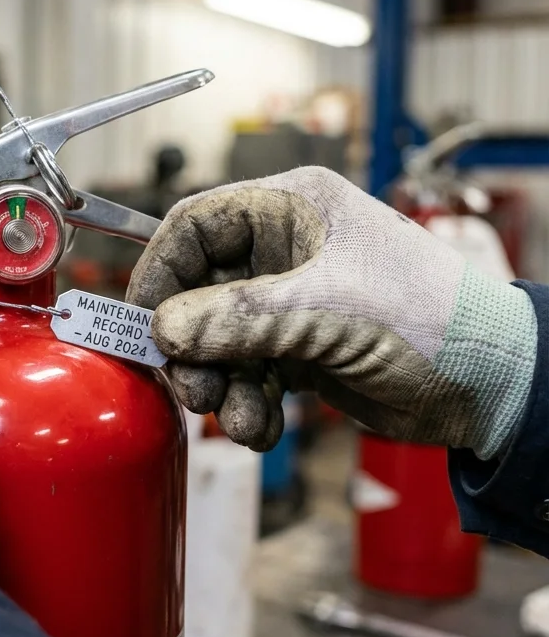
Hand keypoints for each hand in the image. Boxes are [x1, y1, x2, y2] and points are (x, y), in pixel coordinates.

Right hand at [127, 167, 536, 458]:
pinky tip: (261, 427)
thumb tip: (162, 330)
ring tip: (238, 417)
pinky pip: (245, 373)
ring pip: (217, 339)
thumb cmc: (430, 320)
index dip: (160, 271)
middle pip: (198, 290)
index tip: (141, 323)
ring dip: (218, 384)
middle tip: (192, 388)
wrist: (493, 386)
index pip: (196, 225)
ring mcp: (289, 302)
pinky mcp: (297, 348)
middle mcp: (284, 250)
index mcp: (292, 209)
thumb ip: (236, 319)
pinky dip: (245, 403)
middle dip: (190, 345)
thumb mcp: (325, 312)